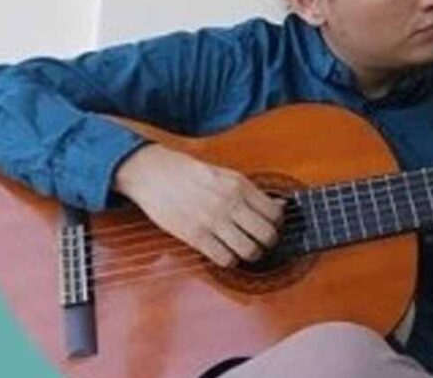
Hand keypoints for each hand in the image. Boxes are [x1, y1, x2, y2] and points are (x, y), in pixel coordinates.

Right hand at [113, 144, 285, 267]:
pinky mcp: (196, 236)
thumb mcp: (225, 174)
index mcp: (239, 185)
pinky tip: (227, 253)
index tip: (272, 225)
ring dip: (252, 254)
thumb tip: (277, 206)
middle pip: (267, 235)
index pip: (275, 213)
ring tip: (246, 250)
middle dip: (269, 242)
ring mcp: (213, 221)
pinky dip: (230, 261)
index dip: (278, 224)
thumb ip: (250, 191)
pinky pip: (224, 259)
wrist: (154, 173)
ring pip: (249, 250)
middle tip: (263, 242)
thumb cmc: (189, 172)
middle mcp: (229, 203)